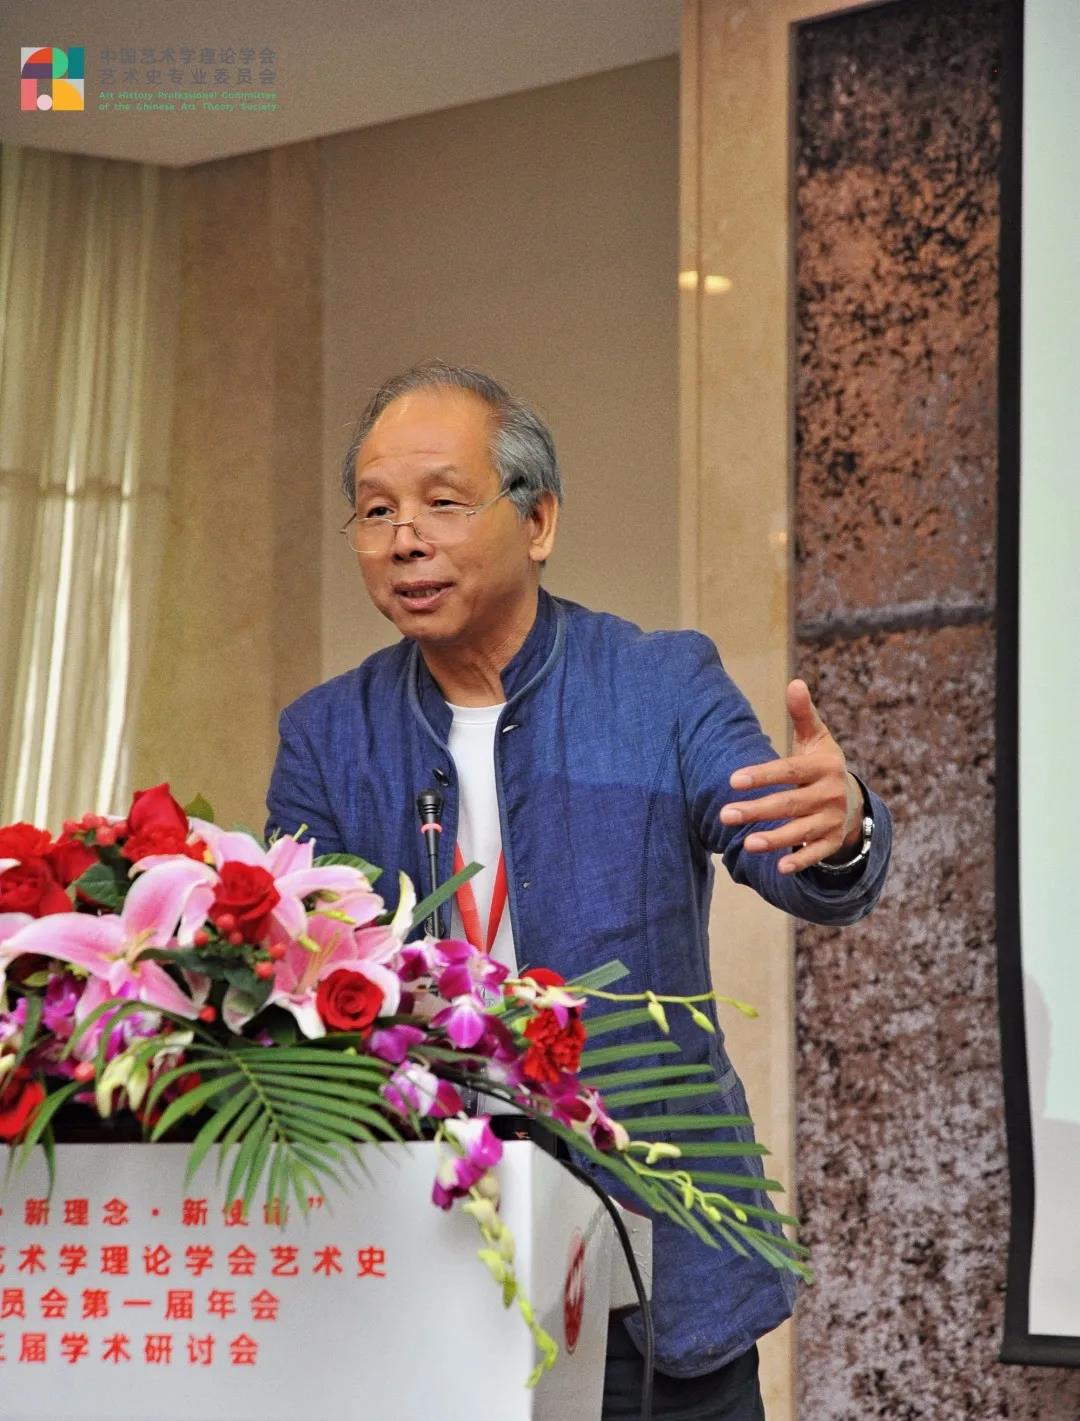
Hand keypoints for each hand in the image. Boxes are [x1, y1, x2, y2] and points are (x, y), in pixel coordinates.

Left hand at [719, 679, 862, 874]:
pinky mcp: (832, 842)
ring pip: (801, 831)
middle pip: (789, 804)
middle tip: (725, 815)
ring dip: (775, 839)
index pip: (789, 771)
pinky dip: (800, 861)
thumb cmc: (820, 763)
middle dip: (757, 810)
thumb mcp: (816, 738)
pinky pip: (816, 853)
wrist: (853, 798)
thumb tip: (794, 682)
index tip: (733, 780)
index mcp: (823, 766)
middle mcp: (830, 794)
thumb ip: (803, 714)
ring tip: (747, 844)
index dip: (762, 775)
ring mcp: (832, 820)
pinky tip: (780, 868)